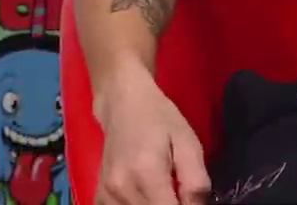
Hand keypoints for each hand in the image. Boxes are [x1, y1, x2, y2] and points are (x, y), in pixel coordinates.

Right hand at [94, 69, 212, 204]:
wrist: (122, 102)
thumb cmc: (159, 118)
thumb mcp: (188, 144)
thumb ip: (196, 183)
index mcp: (146, 174)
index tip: (191, 200)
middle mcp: (121, 189)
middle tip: (179, 193)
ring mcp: (107, 193)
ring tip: (163, 193)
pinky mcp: (100, 194)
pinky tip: (144, 197)